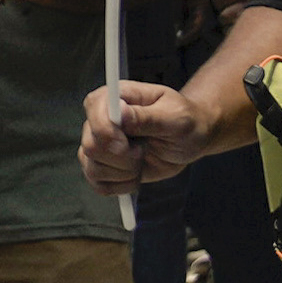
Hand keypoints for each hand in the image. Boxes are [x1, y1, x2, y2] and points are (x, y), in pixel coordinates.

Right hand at [77, 79, 198, 193]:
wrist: (190, 139)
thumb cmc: (185, 121)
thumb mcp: (175, 117)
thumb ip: (147, 117)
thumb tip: (120, 113)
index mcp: (115, 96)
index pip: (93, 111)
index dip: (107, 133)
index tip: (129, 145)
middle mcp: (101, 118)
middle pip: (91, 145)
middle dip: (122, 158)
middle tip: (142, 153)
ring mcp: (99, 142)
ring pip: (92, 167)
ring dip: (123, 174)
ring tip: (141, 163)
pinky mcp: (102, 164)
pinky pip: (98, 184)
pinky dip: (120, 186)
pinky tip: (135, 177)